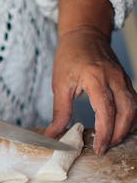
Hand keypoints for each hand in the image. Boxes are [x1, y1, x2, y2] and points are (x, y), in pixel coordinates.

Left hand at [46, 27, 136, 153]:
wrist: (84, 34)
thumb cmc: (70, 56)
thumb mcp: (60, 83)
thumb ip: (60, 111)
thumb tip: (54, 134)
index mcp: (95, 77)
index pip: (106, 110)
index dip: (104, 132)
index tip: (99, 147)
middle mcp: (114, 78)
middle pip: (126, 111)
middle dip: (118, 133)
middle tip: (105, 148)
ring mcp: (123, 78)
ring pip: (134, 107)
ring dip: (126, 127)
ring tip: (112, 140)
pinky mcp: (125, 80)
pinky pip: (133, 101)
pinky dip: (129, 117)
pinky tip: (120, 127)